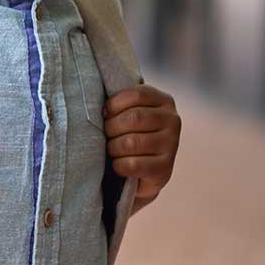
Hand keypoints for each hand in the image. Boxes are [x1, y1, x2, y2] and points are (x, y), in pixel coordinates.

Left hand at [104, 84, 180, 211]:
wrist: (140, 169)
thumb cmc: (126, 132)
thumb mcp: (125, 111)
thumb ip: (118, 101)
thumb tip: (92, 98)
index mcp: (163, 101)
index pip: (136, 95)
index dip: (114, 104)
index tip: (105, 114)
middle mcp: (172, 120)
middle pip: (134, 118)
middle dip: (111, 128)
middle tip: (107, 135)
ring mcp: (172, 145)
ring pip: (131, 142)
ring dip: (113, 148)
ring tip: (112, 149)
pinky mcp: (165, 169)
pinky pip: (133, 164)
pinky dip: (119, 165)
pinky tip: (119, 164)